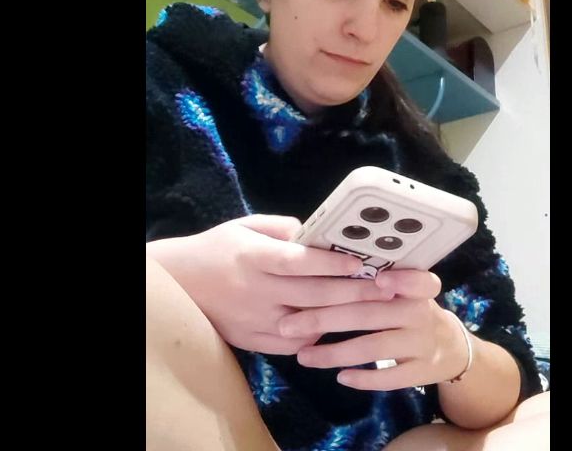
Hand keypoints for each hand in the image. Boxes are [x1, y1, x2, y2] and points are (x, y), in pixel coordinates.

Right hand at [146, 215, 394, 354]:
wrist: (181, 284)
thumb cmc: (218, 248)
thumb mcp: (246, 226)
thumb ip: (283, 229)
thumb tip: (318, 232)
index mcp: (254, 257)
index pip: (300, 261)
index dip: (333, 263)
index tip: (363, 261)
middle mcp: (256, 291)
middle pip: (313, 295)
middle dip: (355, 291)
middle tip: (389, 287)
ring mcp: (256, 320)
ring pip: (308, 323)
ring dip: (344, 317)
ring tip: (377, 309)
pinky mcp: (253, 341)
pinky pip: (294, 344)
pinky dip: (319, 335)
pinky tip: (340, 324)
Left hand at [278, 268, 469, 389]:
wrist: (449, 347)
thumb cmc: (410, 307)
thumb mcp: (406, 288)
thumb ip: (375, 279)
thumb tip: (320, 265)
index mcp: (419, 287)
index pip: (419, 280)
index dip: (402, 280)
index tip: (379, 279)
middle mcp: (422, 313)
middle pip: (371, 313)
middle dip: (325, 318)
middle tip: (288, 324)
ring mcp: (423, 344)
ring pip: (374, 347)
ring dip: (334, 352)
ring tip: (302, 356)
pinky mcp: (421, 372)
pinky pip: (390, 378)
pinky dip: (364, 378)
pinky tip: (340, 377)